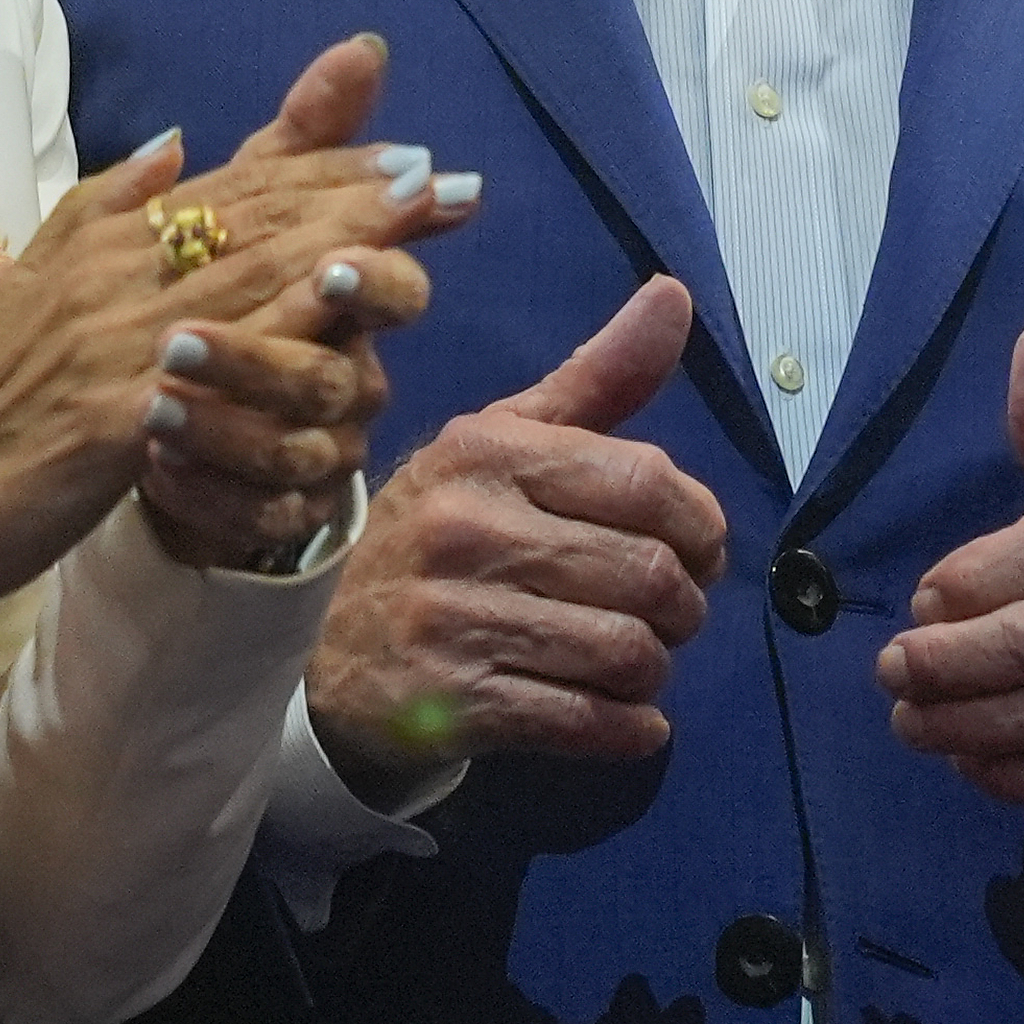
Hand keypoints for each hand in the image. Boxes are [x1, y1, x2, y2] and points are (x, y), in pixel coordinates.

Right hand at [0, 32, 471, 617]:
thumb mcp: (35, 281)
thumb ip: (104, 207)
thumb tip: (177, 141)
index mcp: (98, 242)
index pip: (231, 192)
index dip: (321, 169)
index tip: (404, 153)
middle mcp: (110, 275)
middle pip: (253, 220)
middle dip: (354, 192)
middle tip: (439, 171)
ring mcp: (115, 343)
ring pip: (245, 275)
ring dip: (341, 236)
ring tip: (417, 210)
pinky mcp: (116, 417)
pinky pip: (214, 369)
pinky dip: (279, 332)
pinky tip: (342, 313)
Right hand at [306, 276, 725, 806]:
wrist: (322, 647)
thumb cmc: (441, 532)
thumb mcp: (502, 441)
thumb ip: (598, 377)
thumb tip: (674, 293)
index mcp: (489, 452)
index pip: (647, 482)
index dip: (701, 525)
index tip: (698, 550)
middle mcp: (468, 528)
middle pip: (649, 576)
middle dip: (684, 606)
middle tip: (670, 615)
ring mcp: (455, 618)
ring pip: (627, 652)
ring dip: (655, 669)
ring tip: (638, 662)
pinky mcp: (453, 704)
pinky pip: (585, 720)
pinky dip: (630, 729)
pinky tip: (628, 719)